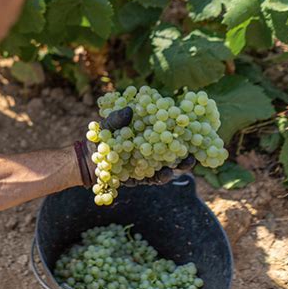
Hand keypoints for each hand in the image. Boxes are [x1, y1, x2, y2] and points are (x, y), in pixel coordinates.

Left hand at [80, 107, 195, 187]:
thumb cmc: (102, 137)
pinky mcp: (143, 177)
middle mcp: (152, 148)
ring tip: (187, 161)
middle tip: (198, 146)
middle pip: (176, 148)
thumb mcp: (109, 126)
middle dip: (188, 148)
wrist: (89, 159)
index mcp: (148, 133)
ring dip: (180, 164)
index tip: (192, 124)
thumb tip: (129, 110)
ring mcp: (149, 163)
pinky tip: (167, 172)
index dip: (182, 128)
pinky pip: (156, 178)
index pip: (169, 129)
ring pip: (170, 164)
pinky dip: (162, 176)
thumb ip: (118, 119)